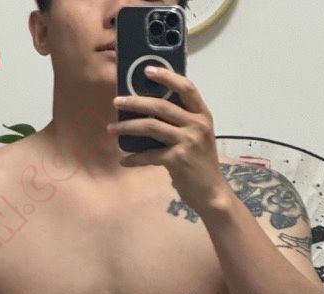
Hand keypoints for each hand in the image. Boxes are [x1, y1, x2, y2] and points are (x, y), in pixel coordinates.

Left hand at [109, 66, 231, 212]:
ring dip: (127, 126)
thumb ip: (182, 122)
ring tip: (111, 128)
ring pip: (151, 126)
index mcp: (202, 115)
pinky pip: (149, 155)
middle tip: (117, 101)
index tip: (147, 70)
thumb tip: (150, 111)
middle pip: (161, 105)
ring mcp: (187, 141)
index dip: (167, 76)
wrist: (212, 192)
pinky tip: (124, 160)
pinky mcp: (178, 160)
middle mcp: (196, 124)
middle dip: (135, 102)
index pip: (186, 87)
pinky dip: (134, 158)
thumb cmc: (201, 164)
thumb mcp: (198, 137)